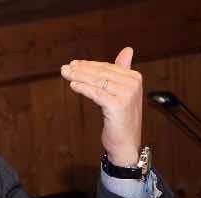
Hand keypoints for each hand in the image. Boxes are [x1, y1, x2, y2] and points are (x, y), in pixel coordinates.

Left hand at [60, 47, 142, 165]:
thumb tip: (127, 50)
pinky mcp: (117, 105)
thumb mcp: (122, 94)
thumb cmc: (121, 121)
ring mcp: (126, 94)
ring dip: (79, 77)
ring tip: (66, 74)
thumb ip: (121, 73)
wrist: (126, 144)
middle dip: (81, 70)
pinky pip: (96, 94)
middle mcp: (133, 84)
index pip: (107, 68)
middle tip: (65, 68)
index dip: (89, 65)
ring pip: (97, 82)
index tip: (74, 64)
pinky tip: (73, 86)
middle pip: (101, 73)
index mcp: (134, 78)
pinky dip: (83, 88)